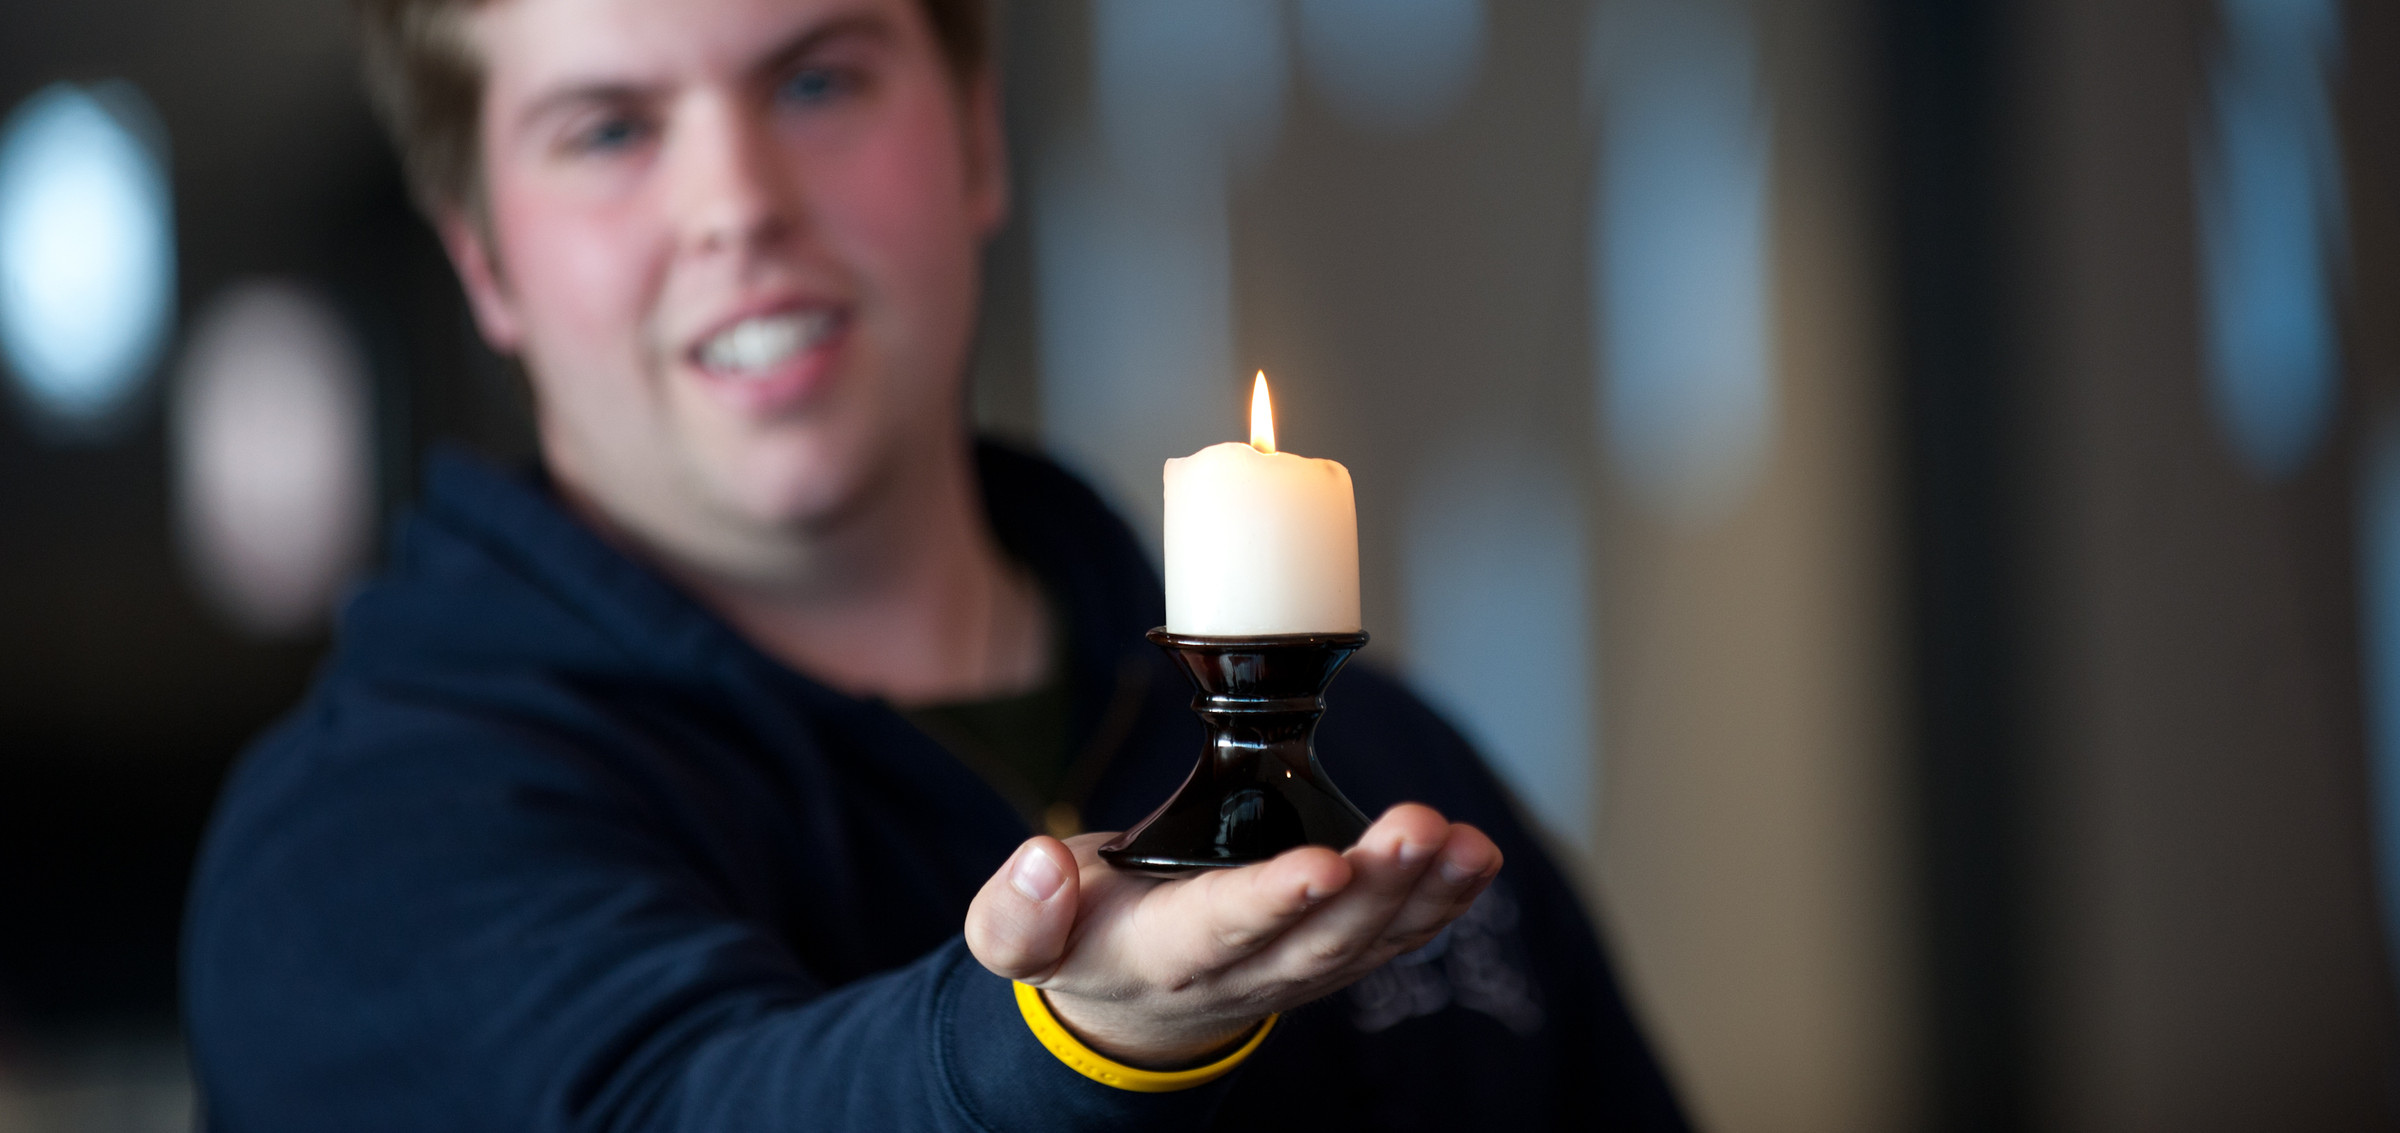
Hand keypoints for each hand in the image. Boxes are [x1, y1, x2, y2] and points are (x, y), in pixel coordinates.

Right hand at [964, 804, 1501, 1066]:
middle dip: (1374, 882)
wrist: (1130, 1003)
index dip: (1272, 901)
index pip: (1221, 929)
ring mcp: (1297, 968)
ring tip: (1466, 843)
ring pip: (1368, 938)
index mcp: (1160, 957)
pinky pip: (1395, 936)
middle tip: (1417, 827)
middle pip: (1318, 936)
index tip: (1320, 864)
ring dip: (1423, 891)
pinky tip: (1478, 860)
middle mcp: (1241, 971)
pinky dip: (1442, 902)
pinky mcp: (1333, 955)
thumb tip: (1039, 862)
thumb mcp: (1016, 939)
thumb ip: (1013, 914)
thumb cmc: (1084, 939)